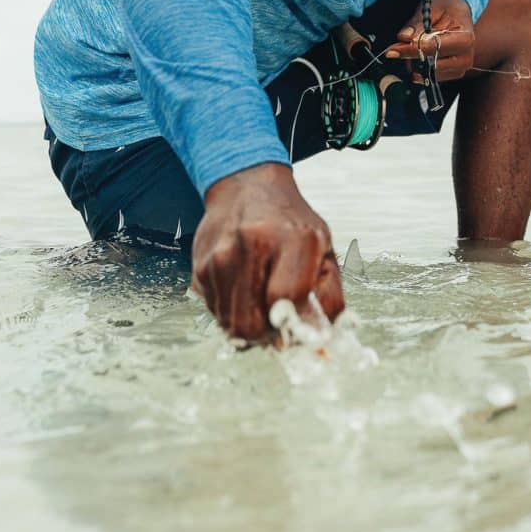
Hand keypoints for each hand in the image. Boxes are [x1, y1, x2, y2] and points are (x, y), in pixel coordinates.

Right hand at [191, 162, 344, 341]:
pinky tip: (244, 287)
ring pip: (231, 325)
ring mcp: (221, 256)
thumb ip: (329, 298)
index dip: (293, 324)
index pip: (287, 297)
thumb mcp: (324, 250)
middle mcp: (252, 244)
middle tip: (280, 320)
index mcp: (293, 238)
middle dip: (268, 334)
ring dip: (250, 325)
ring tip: (262, 299)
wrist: (247, 187)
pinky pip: (217, 313)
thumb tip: (321, 343)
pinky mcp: (201, 267)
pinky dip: (232, 311)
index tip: (297, 327)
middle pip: (252, 323)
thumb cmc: (291, 223)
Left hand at [385, 0, 474, 82]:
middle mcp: (465, 57)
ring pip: (428, 74)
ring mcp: (460, 68)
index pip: (432, 49)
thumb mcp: (432, 8)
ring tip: (408, 48)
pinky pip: (430, 77)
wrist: (460, 11)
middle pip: (430, 65)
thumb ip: (418, 23)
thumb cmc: (448, 7)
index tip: (391, 50)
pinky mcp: (452, 74)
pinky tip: (416, 55)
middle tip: (394, 49)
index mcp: (464, 39)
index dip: (409, 50)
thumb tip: (404, 37)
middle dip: (409, 57)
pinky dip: (419, 68)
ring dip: (413, 63)